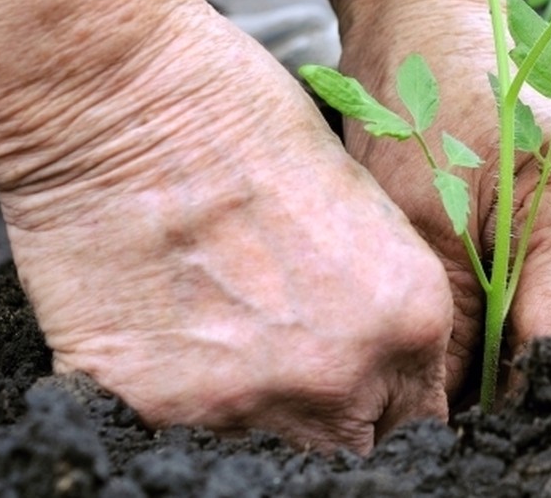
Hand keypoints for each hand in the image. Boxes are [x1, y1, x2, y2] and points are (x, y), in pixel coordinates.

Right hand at [0, 2, 453, 453]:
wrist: (131, 104)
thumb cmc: (250, 121)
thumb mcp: (362, 204)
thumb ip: (383, 297)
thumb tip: (380, 352)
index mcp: (410, 316)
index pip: (419, 415)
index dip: (390, 398)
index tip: (367, 385)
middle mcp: (342, 374)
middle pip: (352, 443)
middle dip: (334, 410)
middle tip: (294, 355)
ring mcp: (249, 400)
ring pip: (271, 445)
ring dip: (258, 403)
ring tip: (226, 327)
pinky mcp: (158, 406)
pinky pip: (183, 429)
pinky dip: (180, 392)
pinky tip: (170, 325)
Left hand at [337, 0, 550, 395]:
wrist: (436, 32)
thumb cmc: (422, 106)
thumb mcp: (420, 225)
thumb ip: (451, 332)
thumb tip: (451, 423)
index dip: (514, 407)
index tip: (458, 433)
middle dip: (526, 393)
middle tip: (453, 411)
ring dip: (534, 366)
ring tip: (465, 374)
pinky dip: (539, 334)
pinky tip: (489, 335)